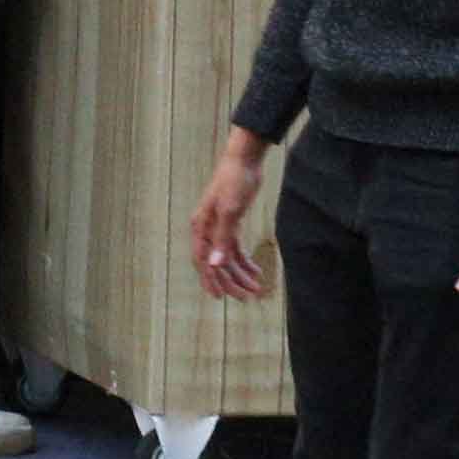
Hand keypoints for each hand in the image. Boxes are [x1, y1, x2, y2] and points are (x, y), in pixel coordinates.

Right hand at [189, 133, 271, 299]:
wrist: (244, 160)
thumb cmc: (234, 182)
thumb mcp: (230, 211)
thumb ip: (223, 239)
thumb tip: (215, 265)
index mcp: (202, 227)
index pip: (203, 261)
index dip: (211, 280)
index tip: (221, 298)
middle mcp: (207, 229)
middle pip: (216, 263)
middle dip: (231, 281)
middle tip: (247, 297)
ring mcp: (219, 227)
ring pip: (227, 258)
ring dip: (240, 274)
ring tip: (256, 287)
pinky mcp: (231, 222)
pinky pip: (235, 248)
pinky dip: (244, 261)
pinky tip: (256, 270)